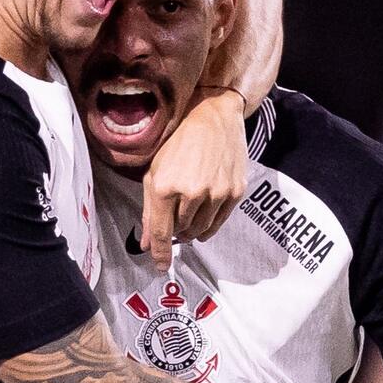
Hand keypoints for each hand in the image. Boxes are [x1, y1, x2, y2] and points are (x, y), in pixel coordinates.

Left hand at [140, 87, 246, 270]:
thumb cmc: (178, 141)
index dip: (159, 254)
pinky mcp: (235, 191)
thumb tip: (147, 244)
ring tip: (189, 211)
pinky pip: (219, 222)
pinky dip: (208, 224)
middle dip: (175, 230)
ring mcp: (216, 193)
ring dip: (192, 228)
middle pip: (181, 232)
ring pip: (201, 230)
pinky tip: (203, 213)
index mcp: (165, 186)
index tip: (159, 267)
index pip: (162, 233)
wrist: (213, 115)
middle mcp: (192, 192)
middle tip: (175, 215)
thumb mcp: (155, 172)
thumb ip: (150, 211)